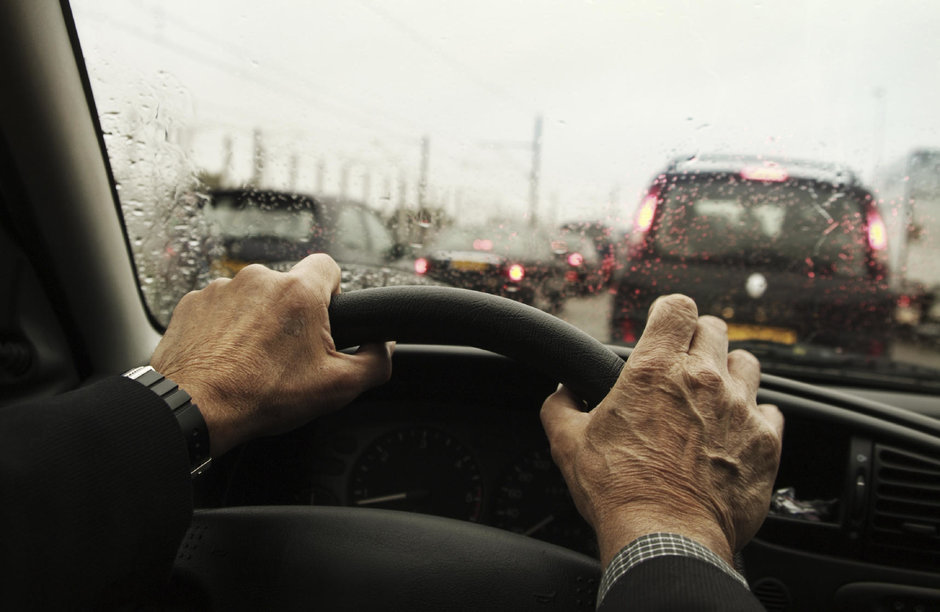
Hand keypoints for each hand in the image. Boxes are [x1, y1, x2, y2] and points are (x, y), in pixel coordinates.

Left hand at [151, 254, 392, 456]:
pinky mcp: (191, 304)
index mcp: (298, 292)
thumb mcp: (337, 387)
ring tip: (251, 360)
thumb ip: (375, 362)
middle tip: (287, 353)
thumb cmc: (262, 396)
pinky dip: (223, 329)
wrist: (193, 409)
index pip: (328, 266)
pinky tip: (224, 358)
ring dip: (255, 321)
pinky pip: (218, 309)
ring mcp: (220, 289)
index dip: (332, 291)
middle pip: (287, 286)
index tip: (324, 318)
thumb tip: (385, 347)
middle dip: (291, 315)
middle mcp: (258, 280)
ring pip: (251, 298)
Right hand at [540, 294, 782, 565]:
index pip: (677, 307)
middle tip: (684, 366)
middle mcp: (702, 379)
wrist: (666, 538)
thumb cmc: (617, 491)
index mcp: (654, 370)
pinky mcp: (766, 442)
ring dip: (730, 373)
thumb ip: (561, 407)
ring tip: (713, 398)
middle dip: (698, 340)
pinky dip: (754, 417)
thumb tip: (561, 394)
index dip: (670, 314)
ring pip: (747, 363)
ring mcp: (739, 408)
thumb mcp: (568, 444)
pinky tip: (735, 434)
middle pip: (715, 328)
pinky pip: (771, 410)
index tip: (665, 328)